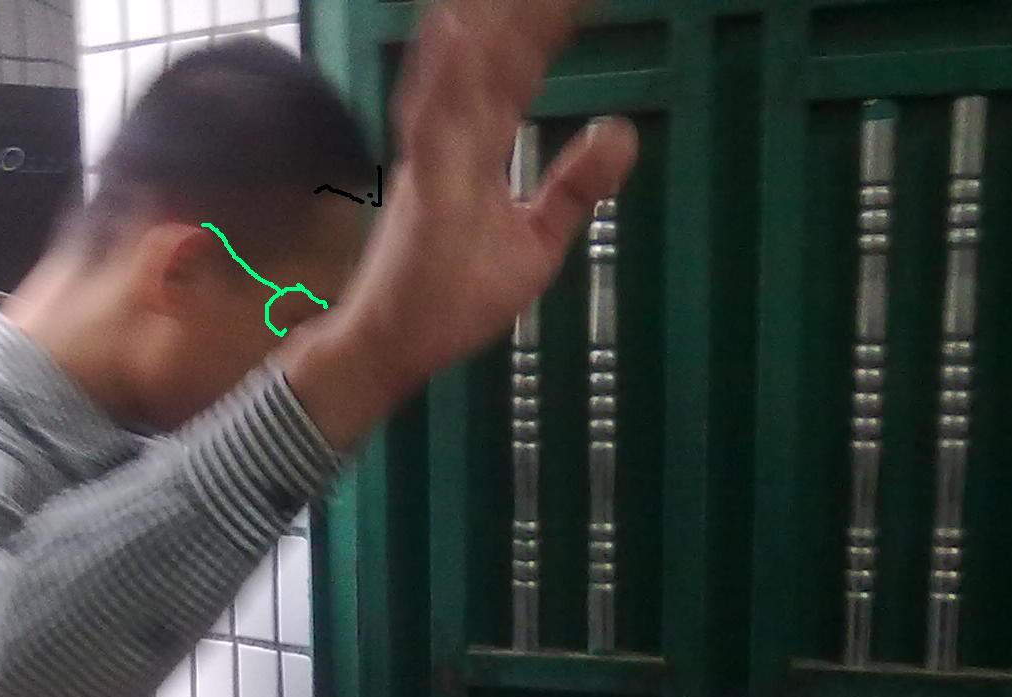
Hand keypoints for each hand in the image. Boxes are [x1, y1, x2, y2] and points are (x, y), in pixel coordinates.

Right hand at [330, 0, 637, 400]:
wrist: (391, 349)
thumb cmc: (449, 300)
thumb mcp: (535, 244)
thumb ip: (572, 188)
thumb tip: (620, 130)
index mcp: (476, 151)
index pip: (513, 79)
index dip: (538, 34)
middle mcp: (451, 144)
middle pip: (489, 63)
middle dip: (515, 18)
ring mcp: (433, 163)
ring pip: (460, 76)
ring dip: (479, 28)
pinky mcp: (422, 190)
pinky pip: (431, 124)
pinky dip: (441, 76)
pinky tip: (452, 30)